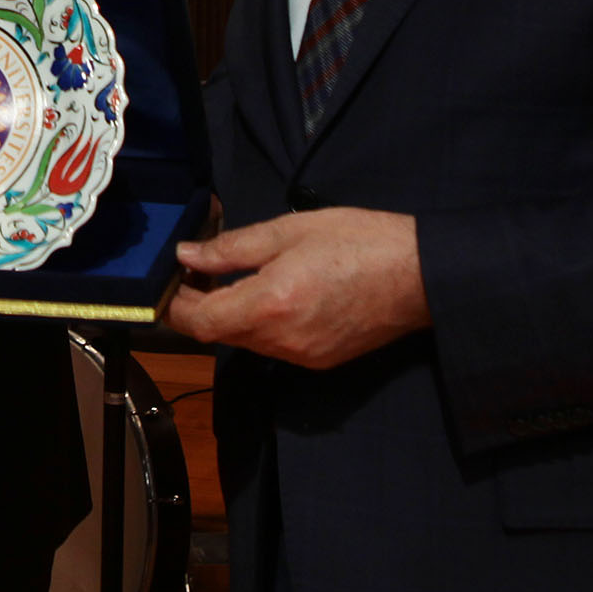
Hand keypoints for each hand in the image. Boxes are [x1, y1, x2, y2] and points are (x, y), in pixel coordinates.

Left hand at [163, 208, 430, 368]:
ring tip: (233, 276)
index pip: (199, 322)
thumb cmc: (360, 241)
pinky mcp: (320, 361)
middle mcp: (281, 341)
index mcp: (270, 305)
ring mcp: (302, 356)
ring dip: (229, 314)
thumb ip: (234, 247)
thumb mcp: (290, 230)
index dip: (174, 303)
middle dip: (199, 306)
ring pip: (245, 341)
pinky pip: (273, 346)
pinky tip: (270, 294)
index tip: (169, 278)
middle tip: (198, 269)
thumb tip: (188, 255)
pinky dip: (259, 324)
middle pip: (219, 334)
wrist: (423, 275)